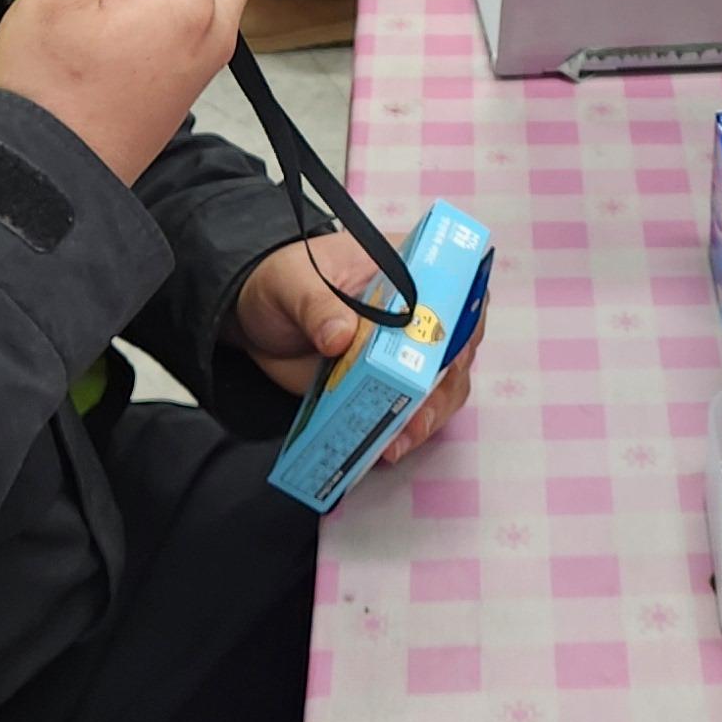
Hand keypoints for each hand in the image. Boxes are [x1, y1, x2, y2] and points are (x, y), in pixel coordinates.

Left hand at [233, 230, 479, 462]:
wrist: (256, 318)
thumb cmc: (285, 281)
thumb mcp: (293, 282)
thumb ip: (315, 304)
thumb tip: (339, 336)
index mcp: (408, 275)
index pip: (456, 292)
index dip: (464, 321)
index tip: (454, 349)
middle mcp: (417, 317)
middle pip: (456, 349)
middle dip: (446, 382)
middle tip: (424, 408)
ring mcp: (403, 357)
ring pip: (440, 388)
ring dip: (427, 415)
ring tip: (402, 439)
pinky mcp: (384, 388)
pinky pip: (407, 412)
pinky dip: (402, 432)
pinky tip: (386, 447)